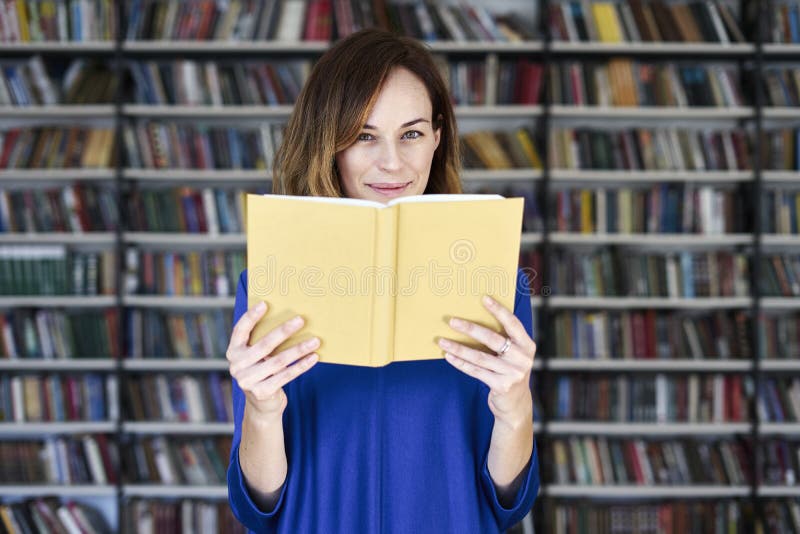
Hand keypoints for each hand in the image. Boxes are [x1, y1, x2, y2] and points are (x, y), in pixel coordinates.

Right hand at [226, 301, 319, 418]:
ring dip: (299, 349)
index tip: (265, 304)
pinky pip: (286, 375)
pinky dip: (301, 366)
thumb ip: (262, 341)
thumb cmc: (263, 371)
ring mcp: (247, 381)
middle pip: (264, 345)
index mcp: (233, 352)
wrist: (262, 406)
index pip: (240, 330)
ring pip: (278, 361)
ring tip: (315, 340)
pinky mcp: (261, 392)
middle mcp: (236, 366)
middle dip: (284, 331)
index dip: (251, 317)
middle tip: (300, 320)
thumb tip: (288, 318)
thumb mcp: (257, 357)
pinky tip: (313, 357)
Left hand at [438, 295, 536, 428]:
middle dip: (471, 329)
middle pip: (493, 340)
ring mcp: (513, 373)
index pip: (513, 324)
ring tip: (442, 340)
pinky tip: (448, 356)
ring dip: (459, 348)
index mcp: (527, 345)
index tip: (484, 298)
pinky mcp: (501, 386)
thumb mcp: (513, 354)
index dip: (499, 310)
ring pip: (480, 357)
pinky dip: (460, 363)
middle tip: (452, 321)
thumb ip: (504, 339)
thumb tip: (475, 317)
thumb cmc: (509, 371)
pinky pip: (476, 371)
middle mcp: (523, 359)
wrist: (516, 404)